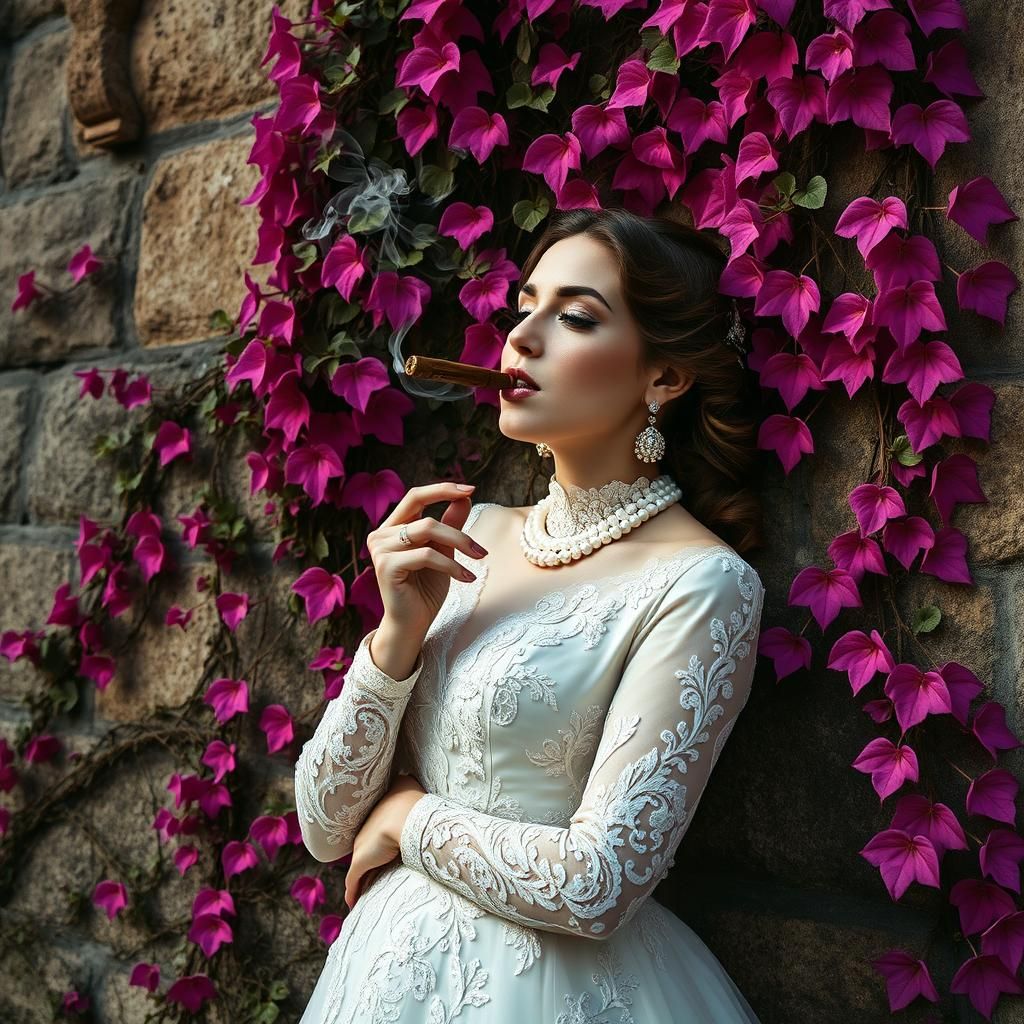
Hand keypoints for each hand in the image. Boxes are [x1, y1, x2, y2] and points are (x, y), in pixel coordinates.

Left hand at [343, 774, 427, 909]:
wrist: (404, 816)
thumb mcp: (408, 786)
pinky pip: (353, 882)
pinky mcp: (359, 863)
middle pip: (364, 849)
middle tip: (372, 873)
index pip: (373, 830)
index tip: (379, 848)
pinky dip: (352, 893)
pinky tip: (352, 903)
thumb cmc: (411, 802)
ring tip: (363, 891)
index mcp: (376, 815)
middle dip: (367, 860)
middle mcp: (364, 830)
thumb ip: (406, 783)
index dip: (376, 841)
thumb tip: (405, 775)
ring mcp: (360, 847)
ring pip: (358, 867)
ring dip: (360, 880)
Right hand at [366, 482, 488, 641]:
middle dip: (456, 526)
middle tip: (481, 546)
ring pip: (426, 530)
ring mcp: (380, 549)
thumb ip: (450, 524)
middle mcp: (381, 534)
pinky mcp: (386, 566)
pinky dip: (451, 565)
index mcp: (392, 527)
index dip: (442, 489)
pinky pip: (426, 555)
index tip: (470, 489)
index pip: (415, 496)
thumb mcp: (443, 551)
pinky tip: (466, 578)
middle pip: (422, 512)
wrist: (413, 624)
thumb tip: (465, 496)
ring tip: (478, 559)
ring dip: (459, 543)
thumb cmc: (426, 589)